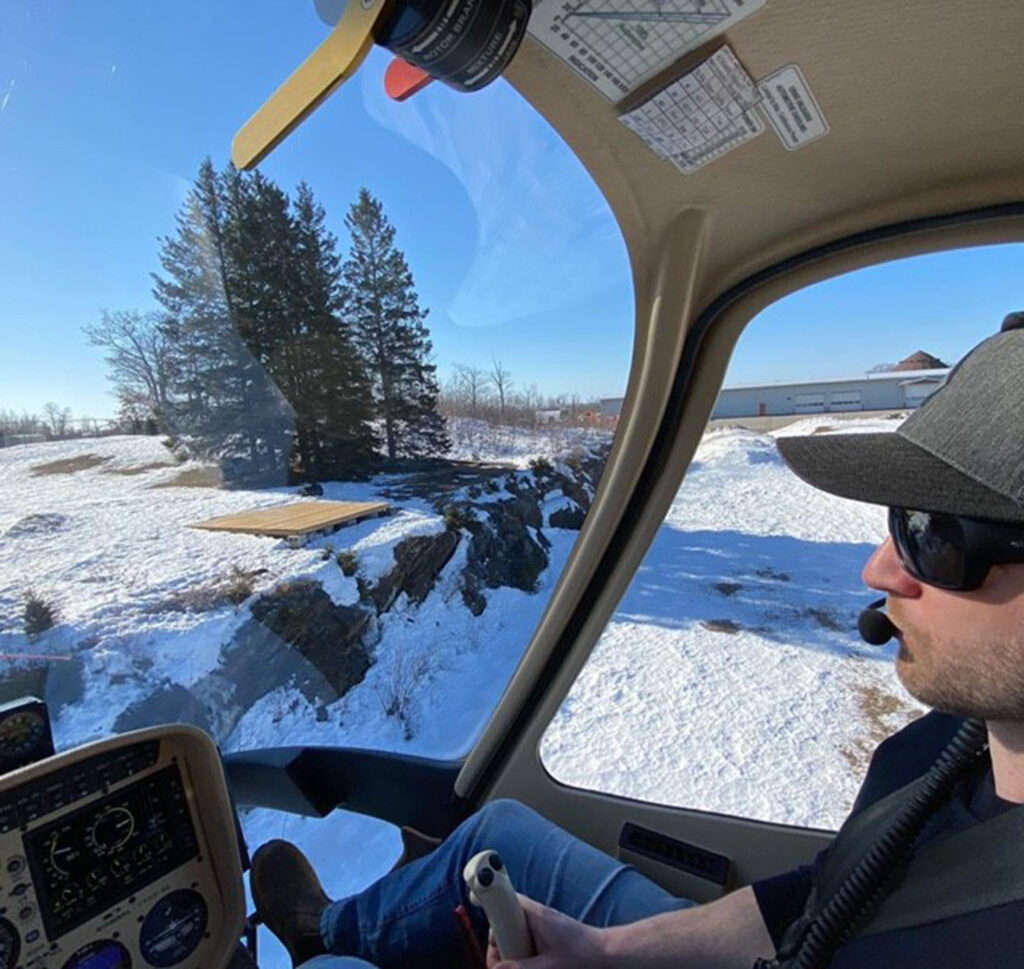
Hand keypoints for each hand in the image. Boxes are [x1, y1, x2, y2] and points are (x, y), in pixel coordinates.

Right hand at [486, 895, 613, 968]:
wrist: (610, 958)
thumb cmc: (586, 957)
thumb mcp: (548, 968)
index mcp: (533, 915)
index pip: (501, 896)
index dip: (486, 893)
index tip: (474, 889)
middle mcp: (533, 917)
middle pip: (500, 927)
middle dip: (500, 949)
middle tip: (511, 962)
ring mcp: (538, 928)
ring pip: (511, 940)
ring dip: (514, 957)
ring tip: (534, 967)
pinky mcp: (544, 939)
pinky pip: (523, 947)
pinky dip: (523, 959)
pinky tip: (537, 967)